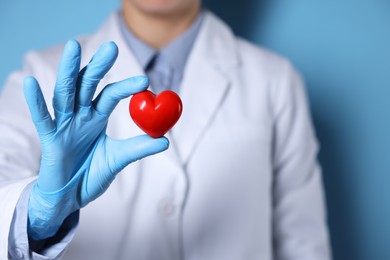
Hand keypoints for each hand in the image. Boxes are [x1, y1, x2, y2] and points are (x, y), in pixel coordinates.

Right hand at [24, 40, 168, 239]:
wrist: (70, 197)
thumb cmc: (91, 175)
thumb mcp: (118, 159)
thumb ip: (138, 148)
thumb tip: (166, 140)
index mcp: (96, 117)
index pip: (110, 95)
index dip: (125, 87)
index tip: (144, 81)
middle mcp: (79, 115)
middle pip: (87, 85)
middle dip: (97, 66)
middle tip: (111, 47)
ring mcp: (63, 124)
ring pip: (65, 93)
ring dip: (68, 71)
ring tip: (72, 47)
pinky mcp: (50, 139)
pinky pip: (42, 118)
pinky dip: (36, 102)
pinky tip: (31, 83)